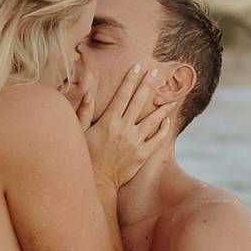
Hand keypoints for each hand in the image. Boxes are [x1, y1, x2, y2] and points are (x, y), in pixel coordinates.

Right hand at [83, 65, 176, 187]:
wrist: (98, 182)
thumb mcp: (79, 132)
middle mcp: (124, 129)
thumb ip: (83, 113)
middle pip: (138, 102)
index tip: (137, 68)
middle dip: (147, 85)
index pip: (122, 95)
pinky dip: (163, 129)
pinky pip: (157, 139)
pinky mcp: (143, 155)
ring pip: (153, 120)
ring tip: (171, 97)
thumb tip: (88, 94)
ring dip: (162, 107)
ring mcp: (135, 142)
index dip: (130, 80)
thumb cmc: (86, 156)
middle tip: (155, 72)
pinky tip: (167, 120)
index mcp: (108, 122)